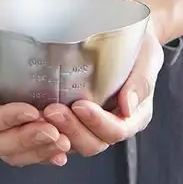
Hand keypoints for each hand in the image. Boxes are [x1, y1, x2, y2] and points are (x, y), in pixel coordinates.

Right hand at [0, 11, 70, 166]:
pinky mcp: (4, 134)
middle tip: (54, 132)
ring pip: (9, 153)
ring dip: (37, 150)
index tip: (31, 110)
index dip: (4, 120)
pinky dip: (40, 154)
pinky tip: (60, 152)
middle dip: (25, 140)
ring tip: (62, 142)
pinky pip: (20, 153)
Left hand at [42, 23, 164, 156]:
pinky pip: (59, 136)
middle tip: (53, 110)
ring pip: (73, 144)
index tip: (80, 105)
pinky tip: (34, 118)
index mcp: (133, 117)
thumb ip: (141, 82)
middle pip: (92, 143)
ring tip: (41, 113)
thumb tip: (128, 105)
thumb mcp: (148, 58)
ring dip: (57, 131)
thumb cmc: (139, 49)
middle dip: (72, 129)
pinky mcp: (72, 122)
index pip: (116, 131)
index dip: (97, 122)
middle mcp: (111, 126)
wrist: (126, 39)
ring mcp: (90, 127)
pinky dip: (47, 132)